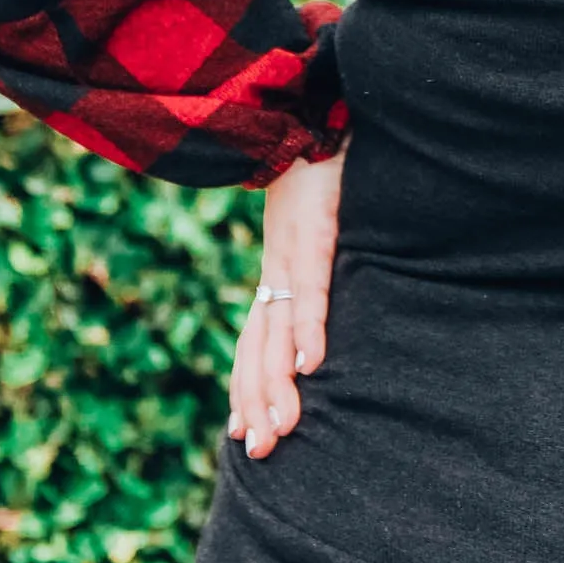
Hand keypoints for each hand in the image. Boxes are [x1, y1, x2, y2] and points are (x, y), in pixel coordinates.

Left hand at [228, 149, 344, 462]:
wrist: (303, 110)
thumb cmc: (319, 165)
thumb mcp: (316, 223)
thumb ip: (317, 258)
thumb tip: (323, 291)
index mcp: (277, 270)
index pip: (255, 341)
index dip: (246, 386)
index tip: (239, 433)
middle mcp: (277, 269)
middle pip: (259, 348)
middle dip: (257, 402)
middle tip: (259, 453)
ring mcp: (292, 253)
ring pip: (279, 332)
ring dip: (277, 384)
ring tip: (282, 429)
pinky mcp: (315, 235)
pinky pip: (312, 291)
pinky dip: (310, 330)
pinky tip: (311, 366)